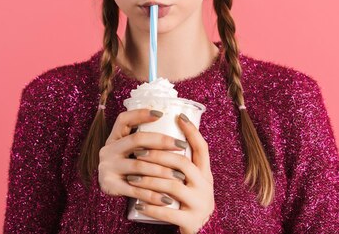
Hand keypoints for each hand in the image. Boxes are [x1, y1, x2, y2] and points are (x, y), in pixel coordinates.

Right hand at [98, 109, 187, 206]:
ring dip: (162, 170)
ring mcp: (108, 167)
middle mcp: (109, 150)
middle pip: (137, 140)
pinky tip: (166, 198)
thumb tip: (178, 128)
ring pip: (139, 166)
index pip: (124, 120)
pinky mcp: (110, 186)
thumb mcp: (130, 152)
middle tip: (182, 145)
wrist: (110, 193)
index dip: (140, 114)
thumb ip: (144, 143)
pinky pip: (135, 190)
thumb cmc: (128, 169)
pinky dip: (152, 194)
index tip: (161, 114)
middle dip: (162, 141)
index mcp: (114, 138)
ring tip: (180, 175)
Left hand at [125, 112, 214, 233]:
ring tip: (132, 177)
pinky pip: (168, 212)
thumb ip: (184, 165)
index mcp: (206, 174)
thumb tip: (165, 135)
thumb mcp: (193, 182)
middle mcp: (206, 186)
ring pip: (172, 186)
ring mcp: (199, 203)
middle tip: (138, 153)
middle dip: (158, 156)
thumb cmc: (190, 201)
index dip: (191, 131)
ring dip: (150, 180)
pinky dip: (151, 206)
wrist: (203, 231)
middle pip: (182, 164)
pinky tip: (137, 203)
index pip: (202, 147)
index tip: (178, 116)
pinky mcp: (191, 221)